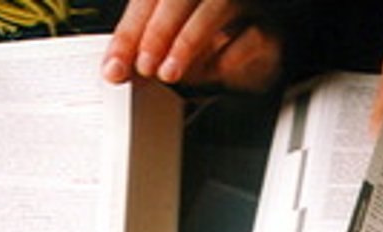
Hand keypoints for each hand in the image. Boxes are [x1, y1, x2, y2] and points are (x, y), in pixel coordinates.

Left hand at [101, 0, 282, 91]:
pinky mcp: (266, 28)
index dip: (128, 33)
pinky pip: (248, 36)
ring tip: (170, 73)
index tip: (115, 66)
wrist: (254, 58)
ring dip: (187, 43)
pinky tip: (211, 73)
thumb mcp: (165, 48)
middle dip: (157, 33)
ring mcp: (241, 4)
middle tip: (145, 67)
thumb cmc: (208, 46)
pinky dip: (226, 57)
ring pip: (216, 6)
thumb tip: (117, 69)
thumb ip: (140, 52)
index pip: (147, 0)